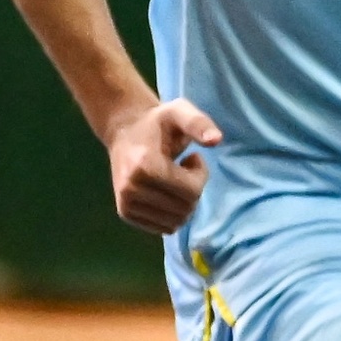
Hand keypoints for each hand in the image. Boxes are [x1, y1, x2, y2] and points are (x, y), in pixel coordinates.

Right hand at [105, 98, 219, 234]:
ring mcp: (126, 203)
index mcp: (144, 166)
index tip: (192, 157)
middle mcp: (131, 188)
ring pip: (176, 221)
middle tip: (183, 168)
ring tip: (173, 178)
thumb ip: (198, 123)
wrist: (125, 132)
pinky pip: (163, 228)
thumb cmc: (158, 122)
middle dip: (193, 189)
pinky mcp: (126, 213)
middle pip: (185, 207)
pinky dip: (172, 213)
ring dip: (183, 202)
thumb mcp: (179, 112)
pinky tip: (164, 191)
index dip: (200, 174)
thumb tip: (216, 140)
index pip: (190, 191)